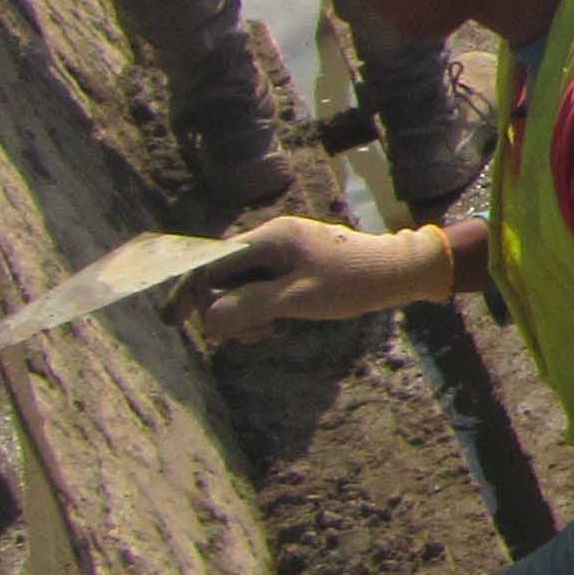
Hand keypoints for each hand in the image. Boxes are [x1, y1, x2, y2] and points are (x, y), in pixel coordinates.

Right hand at [189, 215, 453, 343]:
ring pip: (243, 287)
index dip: (189, 293)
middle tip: (255, 335)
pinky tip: (280, 325)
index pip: (210, 263)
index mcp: (268, 239)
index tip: (172, 322)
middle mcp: (271, 239)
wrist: (401, 271)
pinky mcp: (294, 266)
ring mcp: (283, 252)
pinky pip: (262, 289)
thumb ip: (249, 307)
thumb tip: (207, 321)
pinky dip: (264, 311)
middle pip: (224, 278)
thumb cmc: (353, 282)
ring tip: (273, 332)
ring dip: (248, 315)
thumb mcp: (298, 299)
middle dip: (227, 311)